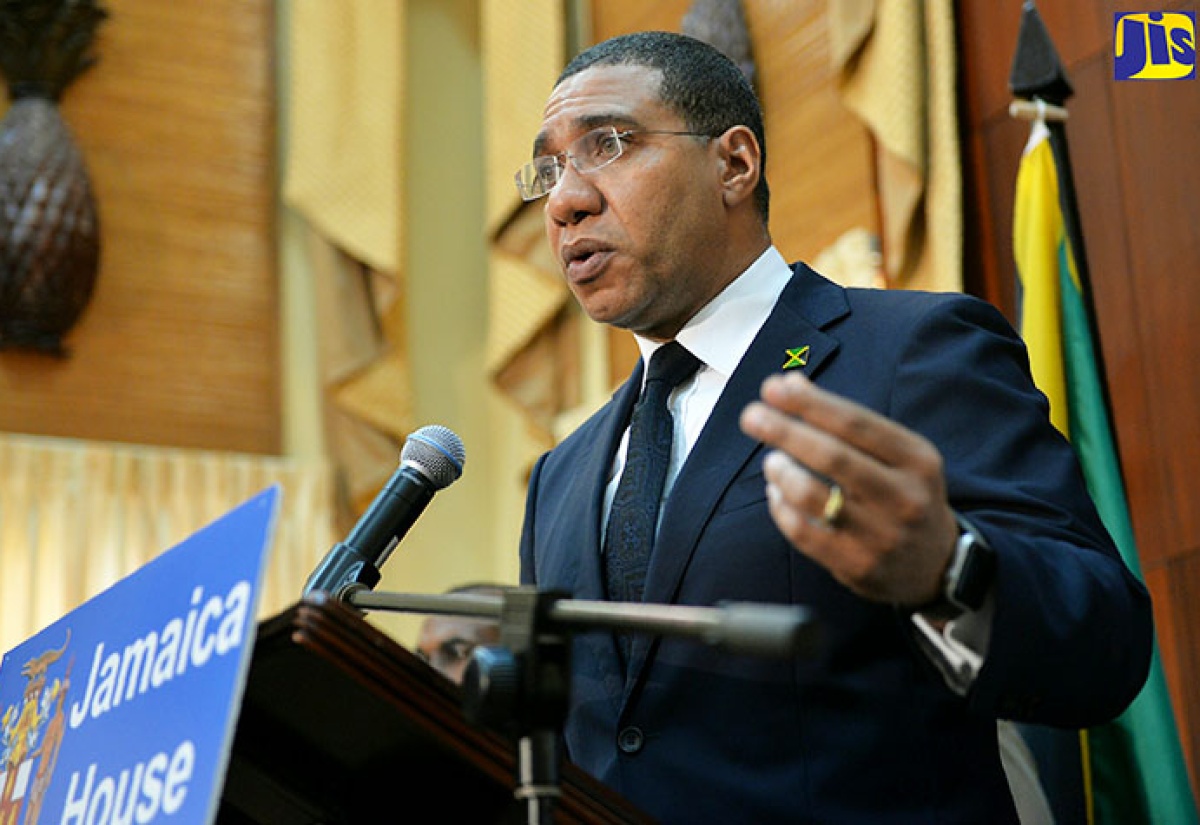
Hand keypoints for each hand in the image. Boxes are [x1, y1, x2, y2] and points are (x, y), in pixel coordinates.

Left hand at [739, 371, 958, 607]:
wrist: (937, 563)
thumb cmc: (902, 492)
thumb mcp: (894, 452)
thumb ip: (843, 419)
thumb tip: (789, 382)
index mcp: (916, 459)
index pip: (855, 422)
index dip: (809, 403)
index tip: (772, 388)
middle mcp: (904, 496)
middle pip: (832, 456)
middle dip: (784, 431)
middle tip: (751, 416)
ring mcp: (882, 535)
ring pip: (812, 496)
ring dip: (781, 472)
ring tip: (771, 462)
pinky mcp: (858, 566)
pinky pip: (803, 532)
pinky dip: (780, 508)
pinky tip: (776, 493)